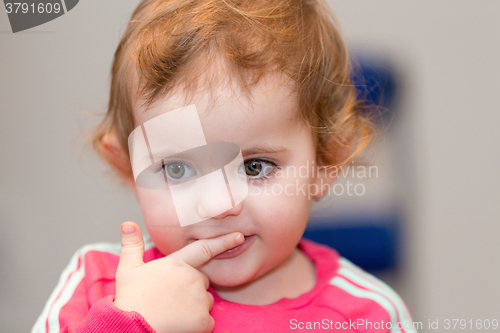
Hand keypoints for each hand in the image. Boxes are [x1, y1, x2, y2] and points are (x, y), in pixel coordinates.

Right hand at [113, 221, 243, 332]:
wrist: (131, 328)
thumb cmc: (129, 300)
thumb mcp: (127, 270)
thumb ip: (132, 245)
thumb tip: (127, 223)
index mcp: (177, 264)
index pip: (205, 248)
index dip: (223, 241)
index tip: (239, 236)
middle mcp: (192, 278)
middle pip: (202, 280)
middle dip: (193, 287)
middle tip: (171, 298)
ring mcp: (199, 299)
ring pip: (205, 300)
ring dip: (195, 306)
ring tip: (172, 311)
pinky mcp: (203, 320)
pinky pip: (207, 321)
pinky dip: (197, 324)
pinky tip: (180, 325)